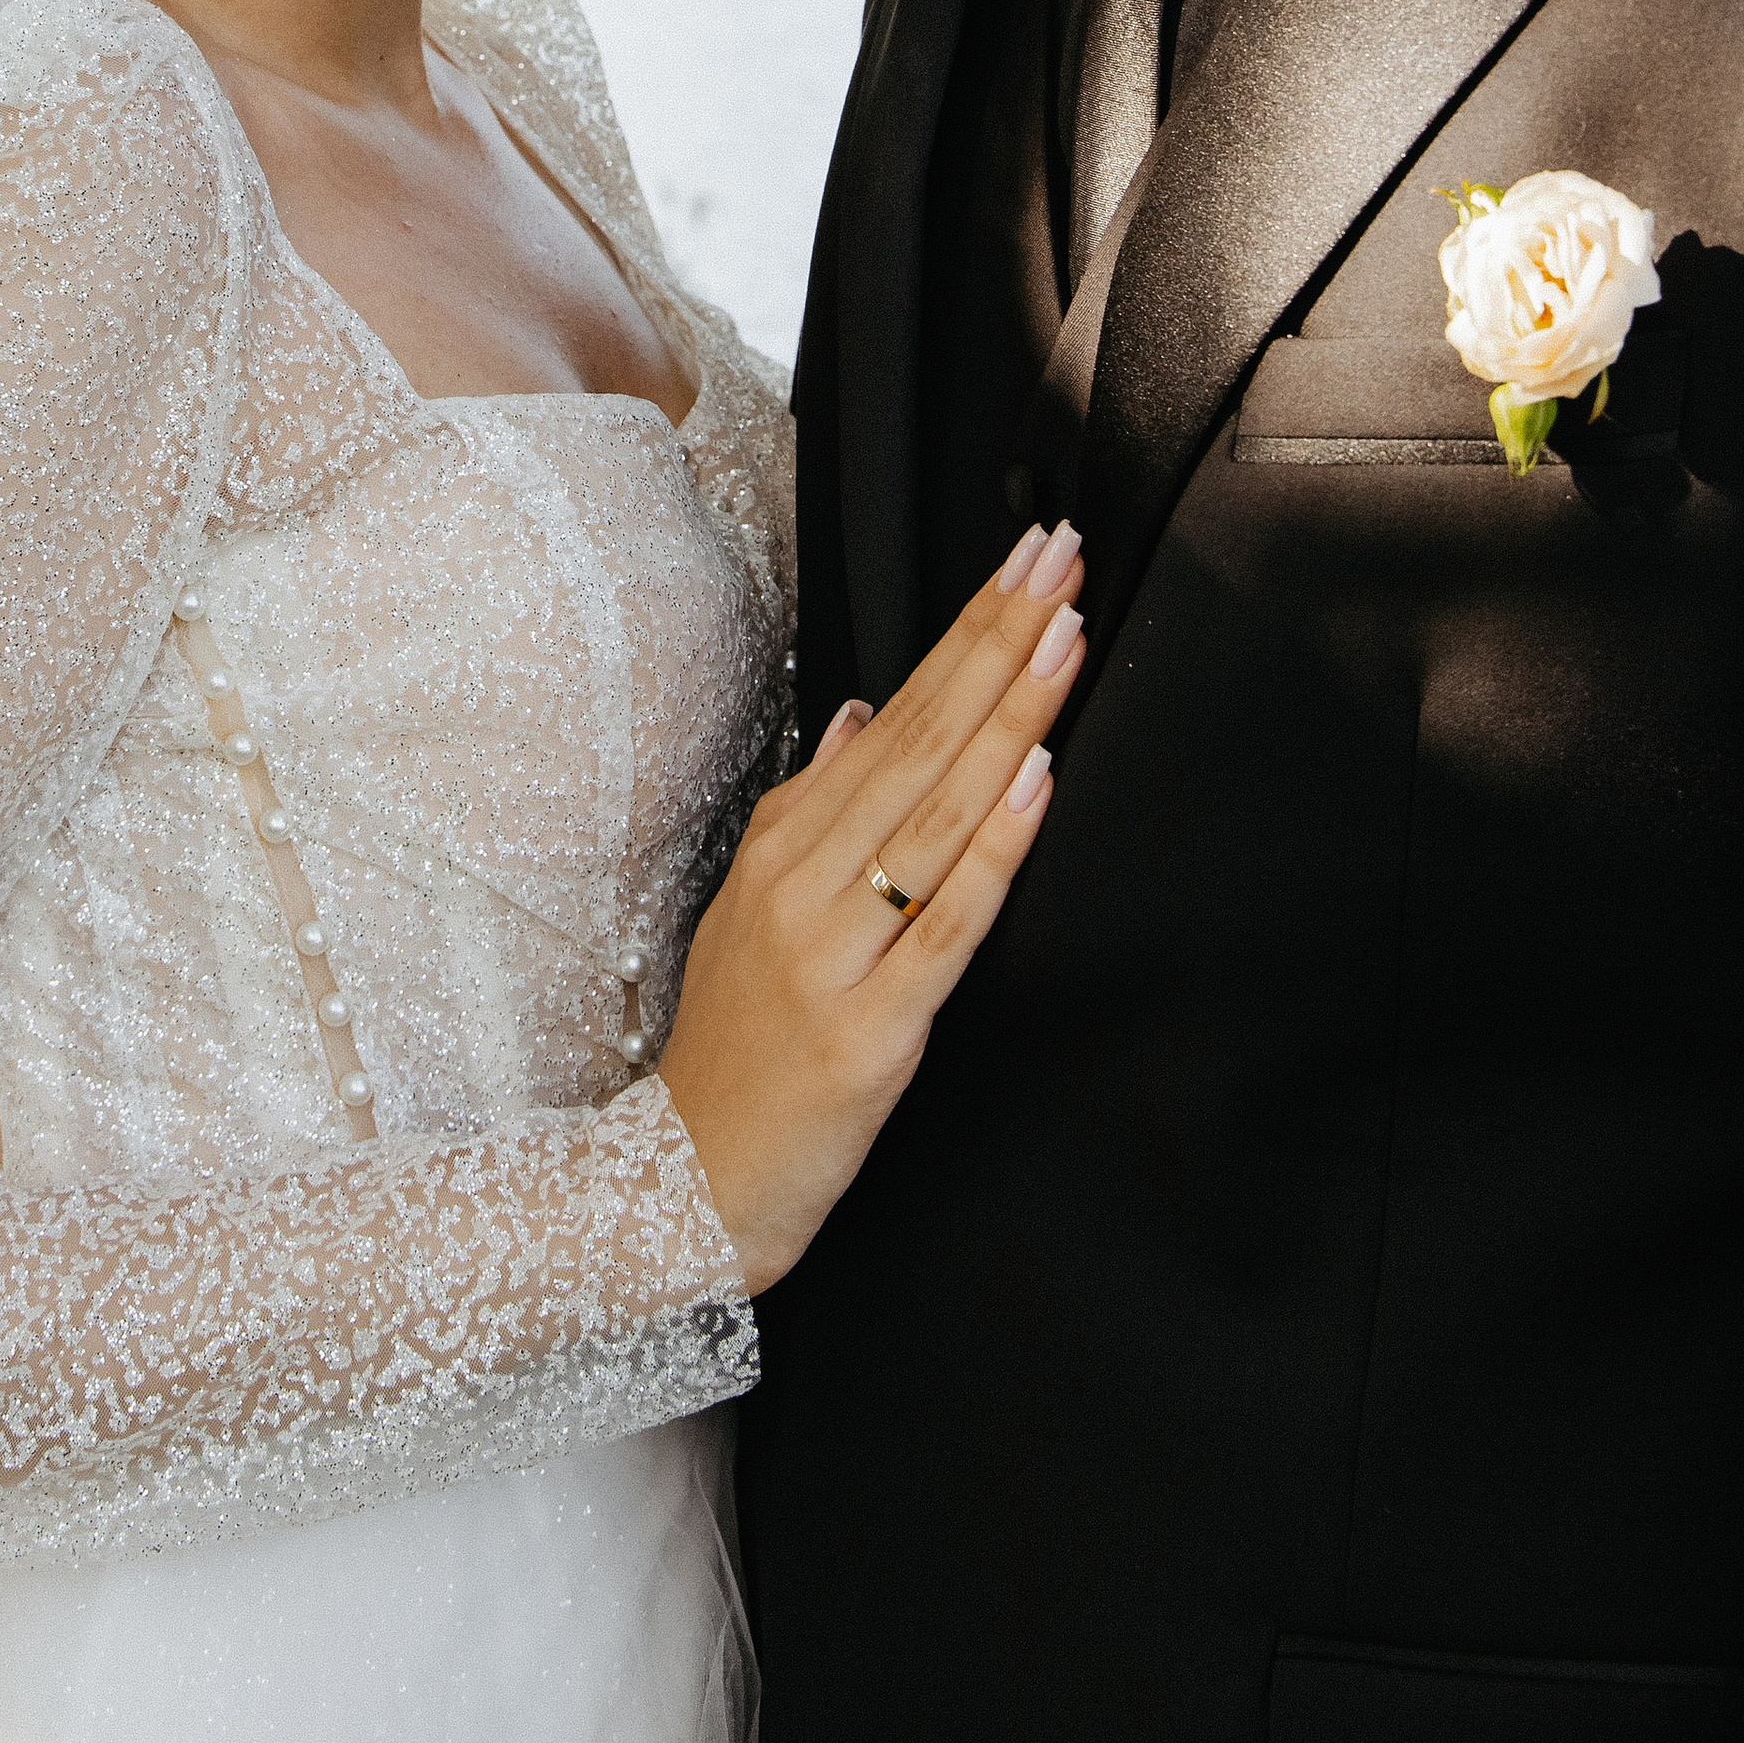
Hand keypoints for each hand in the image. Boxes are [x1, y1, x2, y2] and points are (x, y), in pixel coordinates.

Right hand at [659, 517, 1083, 1291]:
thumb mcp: (755, 909)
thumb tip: (862, 708)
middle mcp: (806, 882)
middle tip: (1058, 556)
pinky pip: (947, 924)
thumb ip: (814, 807)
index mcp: (784, 842)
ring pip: (938, 813)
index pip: (895, 712)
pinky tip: (1034, 783)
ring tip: (1064, 636)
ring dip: (1008, 716)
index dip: (967, 632)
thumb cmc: (732, 1050)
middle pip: (921, 740)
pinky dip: (995, 847)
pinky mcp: (871, 1031)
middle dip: (999, 641)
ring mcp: (835, 952)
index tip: (1027, 561)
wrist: (679, 1187)